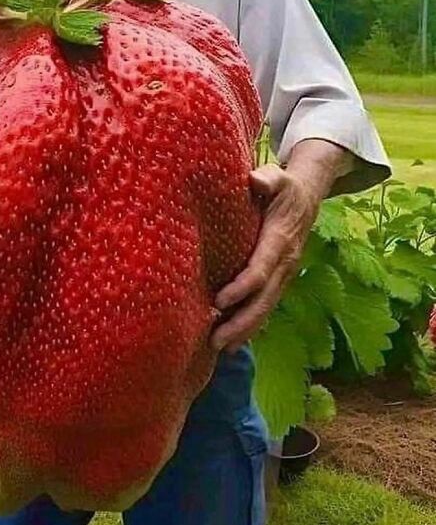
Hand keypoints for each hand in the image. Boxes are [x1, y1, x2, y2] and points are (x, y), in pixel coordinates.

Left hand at [210, 163, 322, 354]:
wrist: (307, 196)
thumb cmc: (284, 186)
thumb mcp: (277, 176)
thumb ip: (266, 179)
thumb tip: (254, 181)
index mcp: (280, 240)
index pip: (260, 269)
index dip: (241, 287)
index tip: (219, 301)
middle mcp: (285, 263)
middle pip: (264, 300)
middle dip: (241, 322)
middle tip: (216, 341)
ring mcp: (284, 274)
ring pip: (266, 308)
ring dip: (244, 330)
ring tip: (220, 348)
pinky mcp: (279, 279)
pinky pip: (266, 306)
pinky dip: (250, 324)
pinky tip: (232, 339)